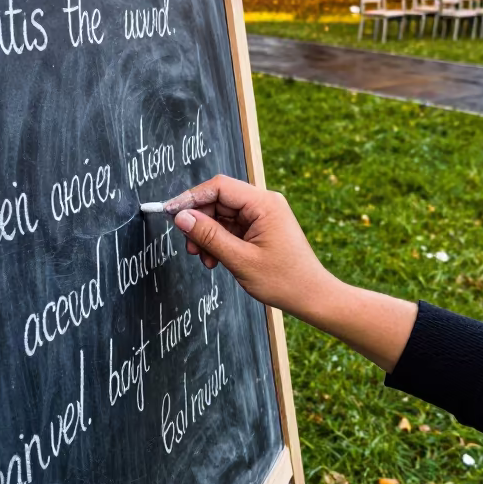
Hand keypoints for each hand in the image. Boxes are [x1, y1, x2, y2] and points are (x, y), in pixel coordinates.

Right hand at [165, 175, 417, 372]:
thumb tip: (181, 217)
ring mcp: (263, 215)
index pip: (219, 186)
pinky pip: (231, 227)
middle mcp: (264, 203)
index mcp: (264, 203)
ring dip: (208, 236)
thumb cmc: (284, 280)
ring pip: (222, 216)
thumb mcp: (240, 259)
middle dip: (200, 222)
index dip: (191, 198)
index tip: (170, 212)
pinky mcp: (261, 228)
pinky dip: (219, 241)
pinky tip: (215, 260)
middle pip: (218, 200)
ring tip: (206, 259)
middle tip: (191, 246)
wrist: (312, 296)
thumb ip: (209, 236)